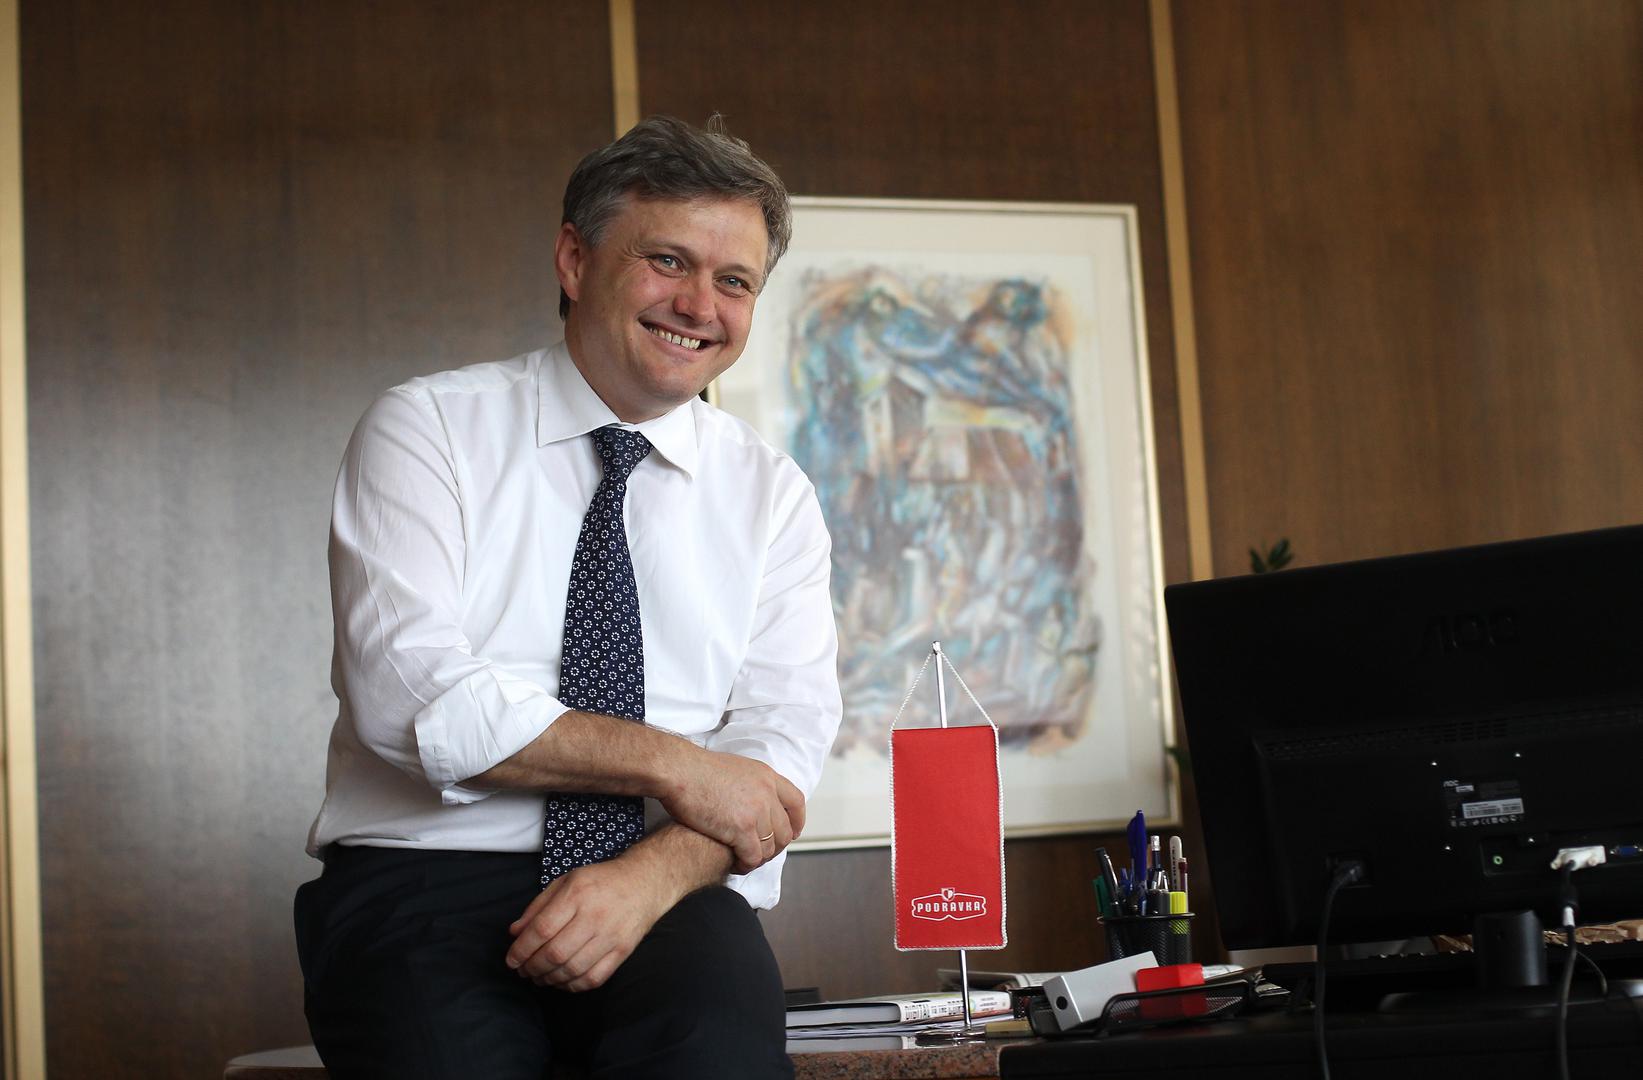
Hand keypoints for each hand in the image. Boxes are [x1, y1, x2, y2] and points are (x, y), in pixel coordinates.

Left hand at [505, 857, 670, 991]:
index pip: (542, 929)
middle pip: (555, 953)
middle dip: (532, 967)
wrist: (644, 883)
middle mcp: (594, 916)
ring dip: (549, 979)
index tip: (511, 960)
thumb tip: (515, 933)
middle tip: (523, 971)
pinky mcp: (623, 951)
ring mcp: (611, 936)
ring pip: (573, 969)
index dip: (522, 949)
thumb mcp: (566, 881)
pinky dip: (573, 986)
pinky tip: (561, 981)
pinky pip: (594, 978)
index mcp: (577, 894)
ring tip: (539, 977)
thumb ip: (538, 906)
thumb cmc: (600, 881)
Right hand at [663, 750, 804, 872]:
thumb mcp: (735, 767)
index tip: (793, 832)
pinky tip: (735, 865)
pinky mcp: (741, 828)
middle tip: (762, 854)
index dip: (797, 821)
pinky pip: (753, 856)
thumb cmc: (695, 770)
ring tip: (745, 861)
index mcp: (767, 775)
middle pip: (785, 830)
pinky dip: (746, 865)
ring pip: (769, 847)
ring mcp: (756, 811)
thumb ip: (751, 783)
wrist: (679, 771)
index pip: (796, 802)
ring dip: (758, 858)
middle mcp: (767, 793)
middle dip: (775, 847)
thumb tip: (751, 799)